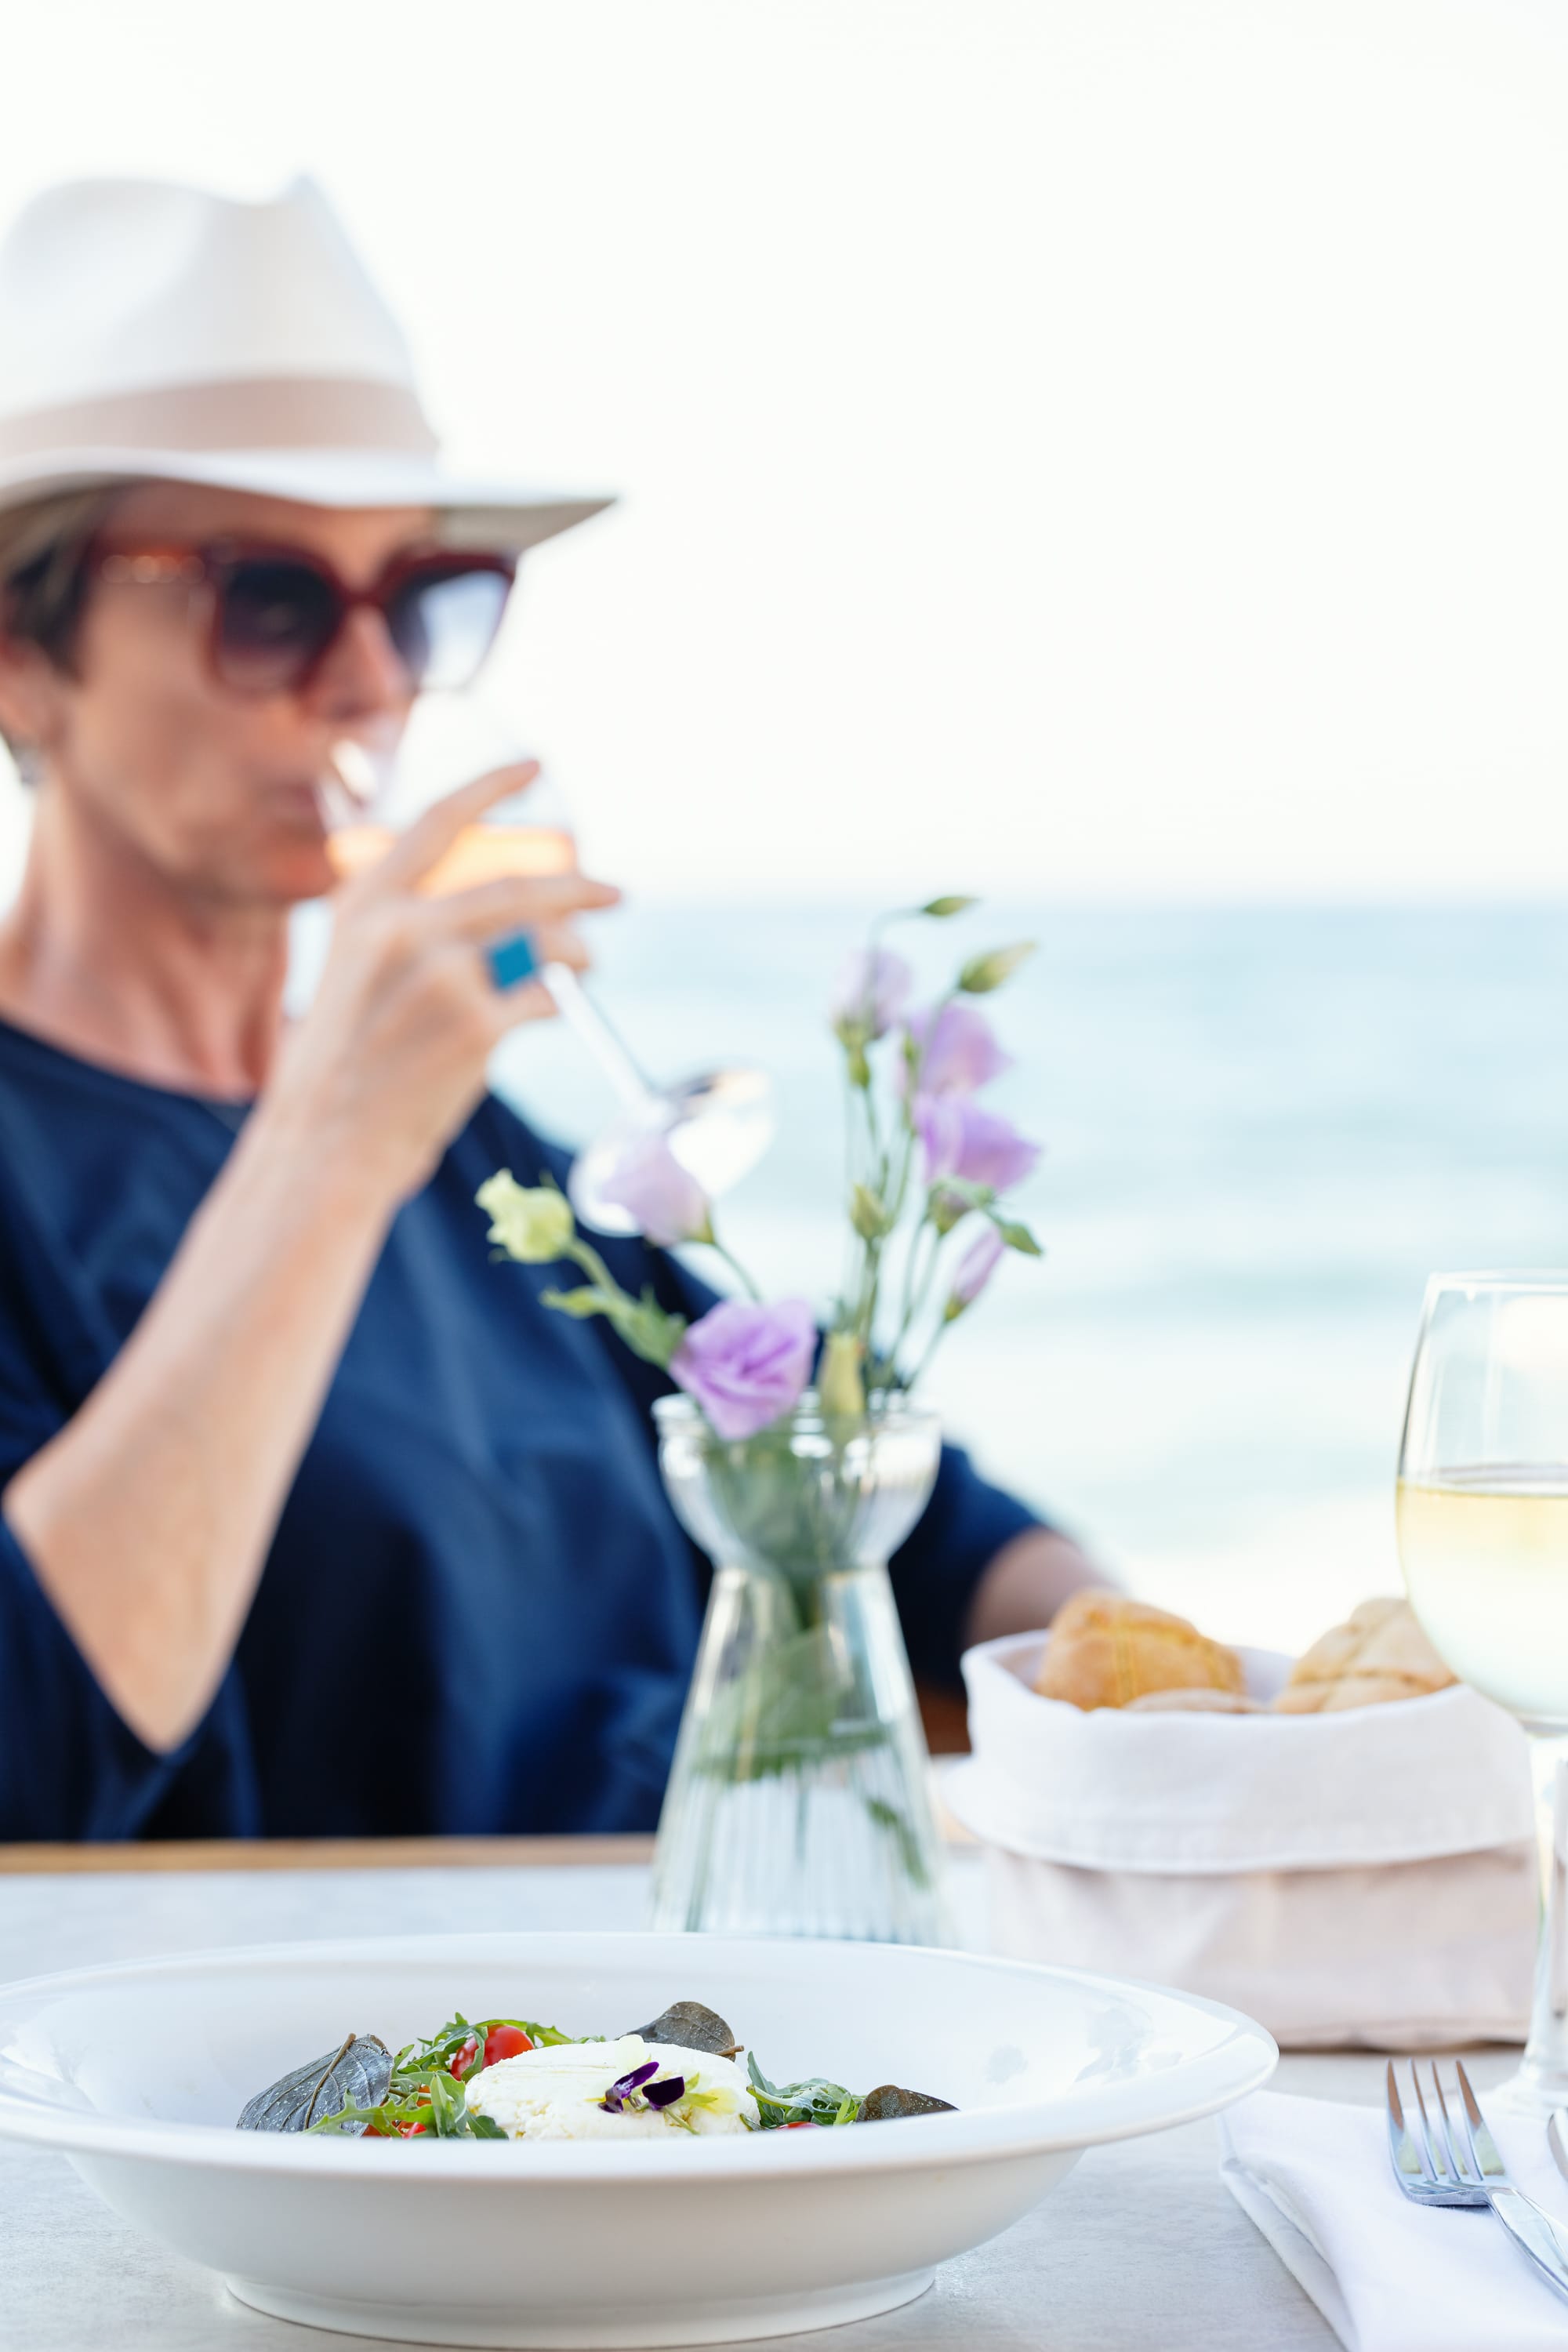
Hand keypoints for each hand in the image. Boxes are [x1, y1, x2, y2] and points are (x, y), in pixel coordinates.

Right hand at [264, 765, 620, 1198]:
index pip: (438, 820)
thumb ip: (408, 930)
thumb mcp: (356, 972)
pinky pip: (544, 998)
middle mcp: (403, 929)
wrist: (326, 1142)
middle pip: (517, 885)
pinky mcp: (477, 1027)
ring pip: (541, 941)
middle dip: (578, 887)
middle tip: (613, 893)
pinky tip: (550, 1010)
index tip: (535, 768)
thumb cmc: (347, 1064)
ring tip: (585, 965)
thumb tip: (500, 913)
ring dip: (576, 952)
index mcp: (365, 905)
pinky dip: (556, 1002)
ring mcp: (442, 976)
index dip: (492, 785)